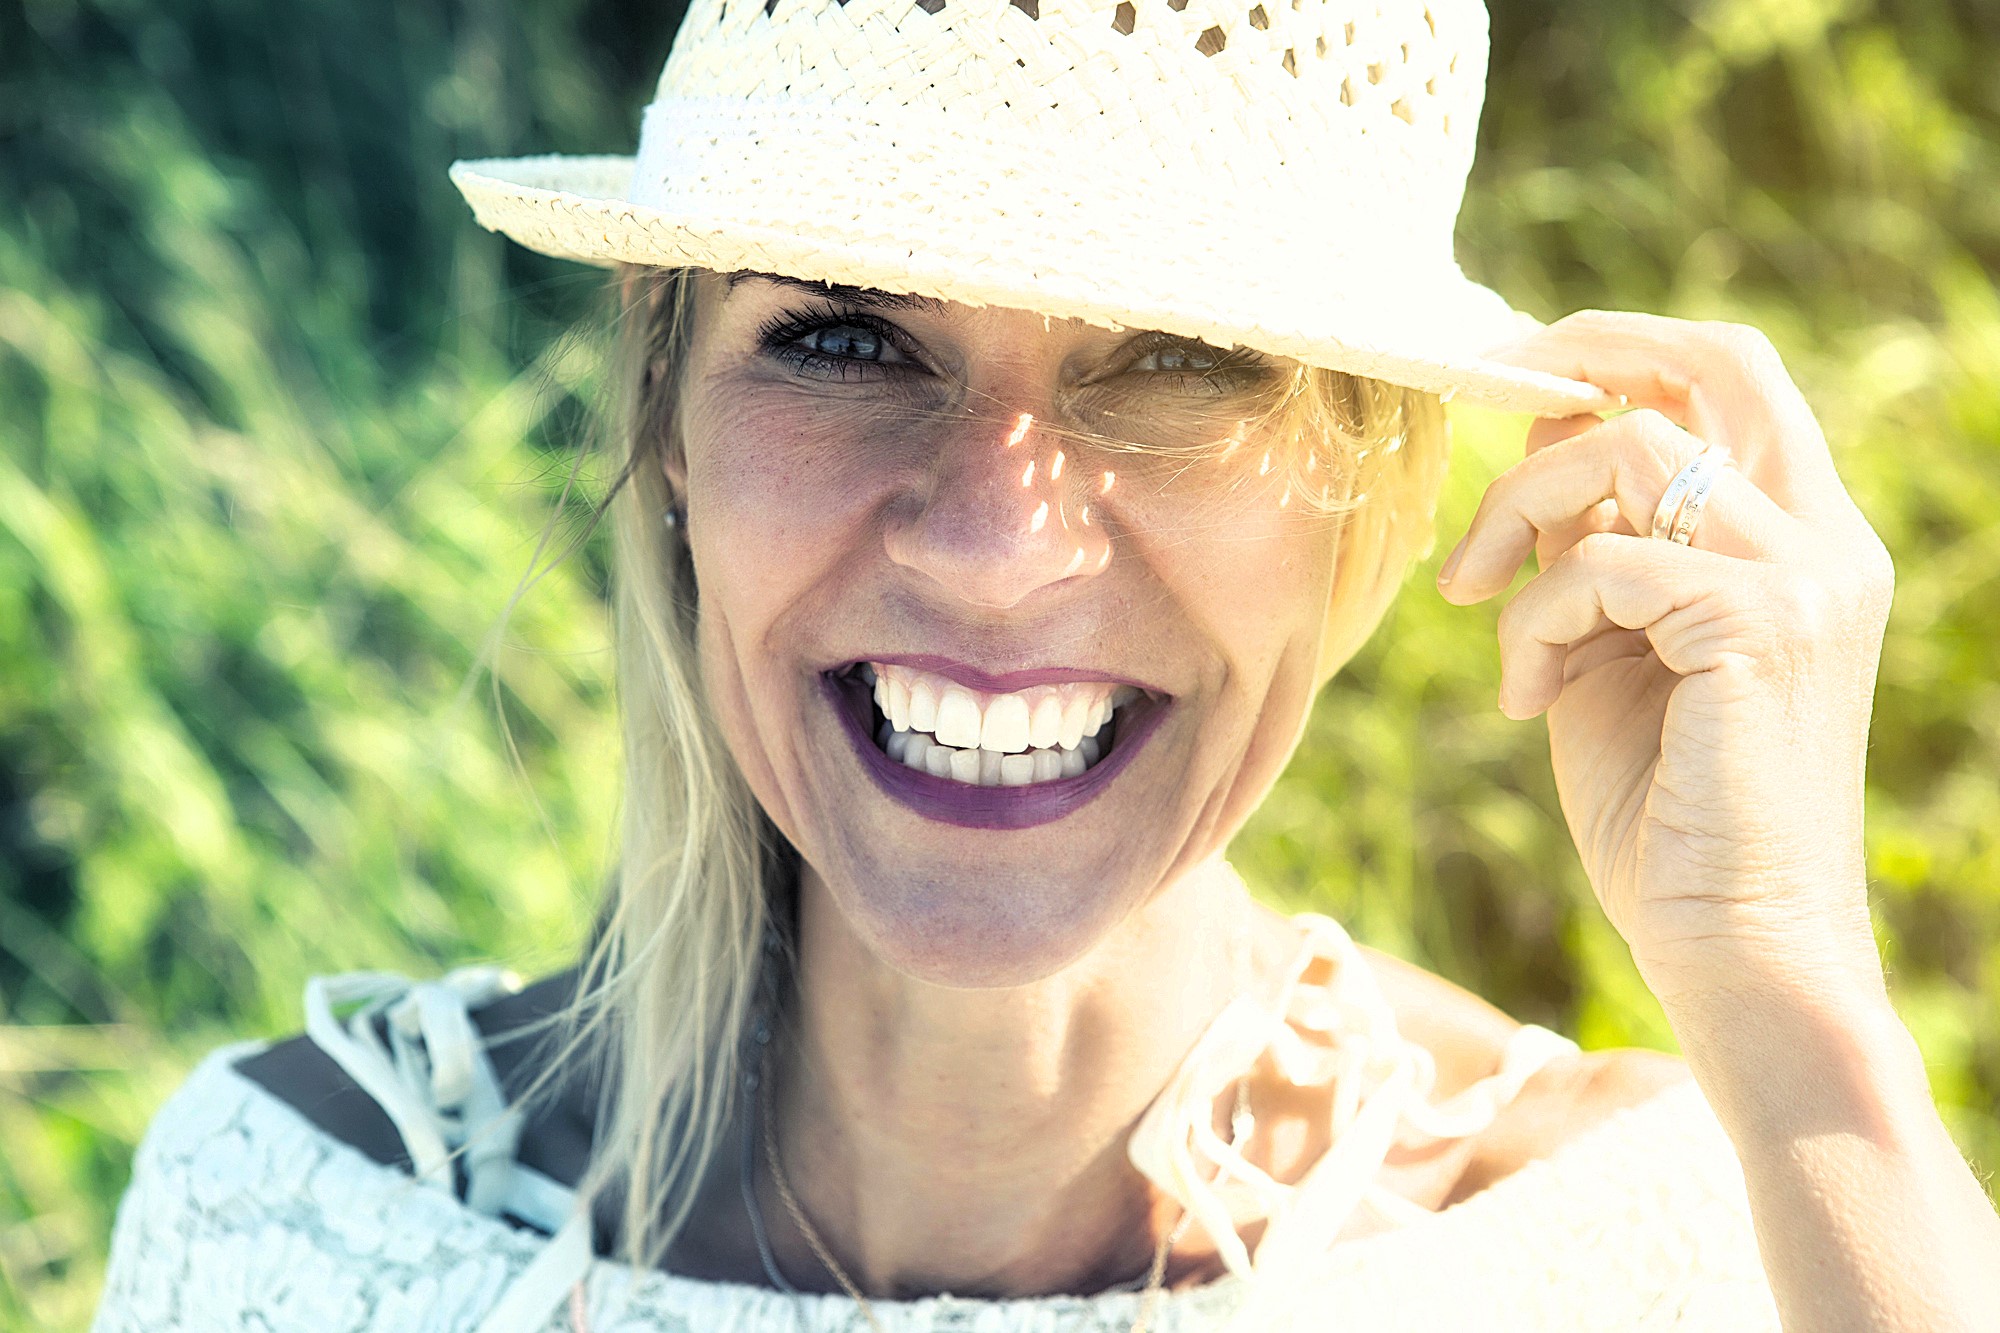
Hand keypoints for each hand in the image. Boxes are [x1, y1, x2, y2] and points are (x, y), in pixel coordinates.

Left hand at [1437, 311, 1895, 1013]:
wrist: (1734, 947)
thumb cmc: (1667, 813)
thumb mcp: (1612, 650)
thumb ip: (1592, 546)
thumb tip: (1541, 438)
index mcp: (1801, 541)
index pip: (1731, 379)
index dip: (1620, 349)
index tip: (1513, 378)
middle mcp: (1825, 541)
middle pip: (1714, 360)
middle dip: (1581, 348)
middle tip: (1483, 384)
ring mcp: (1807, 578)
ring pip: (1628, 450)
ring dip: (1518, 520)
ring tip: (1486, 617)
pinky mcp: (1761, 626)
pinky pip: (1600, 563)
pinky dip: (1531, 622)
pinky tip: (1524, 699)